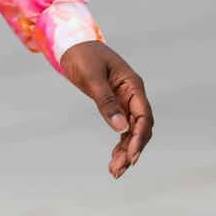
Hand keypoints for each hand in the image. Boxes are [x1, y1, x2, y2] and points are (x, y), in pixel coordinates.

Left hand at [59, 40, 153, 179]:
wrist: (71, 44)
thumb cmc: (83, 56)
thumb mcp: (92, 78)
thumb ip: (106, 102)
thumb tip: (121, 129)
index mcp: (133, 85)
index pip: (144, 116)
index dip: (139, 138)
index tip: (132, 157)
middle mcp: (133, 94)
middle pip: (140, 127)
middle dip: (132, 150)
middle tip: (118, 170)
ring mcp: (125, 100)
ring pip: (132, 131)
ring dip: (125, 151)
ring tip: (115, 171)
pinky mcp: (114, 104)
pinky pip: (122, 127)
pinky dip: (120, 143)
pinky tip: (114, 158)